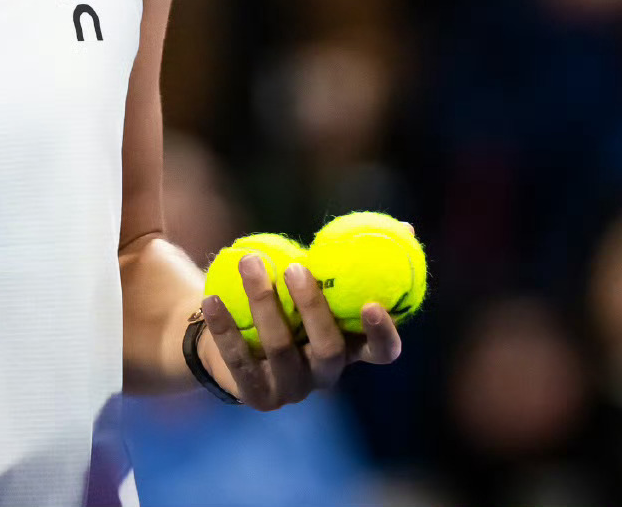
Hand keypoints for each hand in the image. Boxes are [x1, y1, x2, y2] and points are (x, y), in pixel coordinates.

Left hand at [196, 254, 401, 410]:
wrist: (229, 334)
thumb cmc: (286, 297)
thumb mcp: (317, 276)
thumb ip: (350, 256)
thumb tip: (408, 226)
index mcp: (350, 348)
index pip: (381, 352)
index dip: (383, 333)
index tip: (374, 303)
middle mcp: (325, 374)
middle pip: (328, 347)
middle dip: (313, 307)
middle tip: (296, 268)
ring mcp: (291, 389)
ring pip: (281, 348)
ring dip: (264, 301)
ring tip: (249, 260)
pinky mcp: (255, 395)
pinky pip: (240, 360)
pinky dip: (225, 328)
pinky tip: (212, 299)